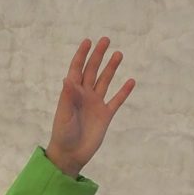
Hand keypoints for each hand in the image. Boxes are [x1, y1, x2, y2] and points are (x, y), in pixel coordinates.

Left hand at [47, 35, 134, 177]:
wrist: (71, 155)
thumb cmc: (62, 134)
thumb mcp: (64, 115)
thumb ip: (68, 97)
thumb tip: (68, 78)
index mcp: (72, 93)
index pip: (77, 69)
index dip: (82, 55)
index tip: (88, 41)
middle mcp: (84, 95)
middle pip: (92, 71)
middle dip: (98, 55)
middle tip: (106, 40)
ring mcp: (96, 104)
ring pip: (105, 81)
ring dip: (111, 68)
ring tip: (119, 54)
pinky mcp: (105, 115)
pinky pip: (116, 100)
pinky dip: (123, 91)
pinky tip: (131, 81)